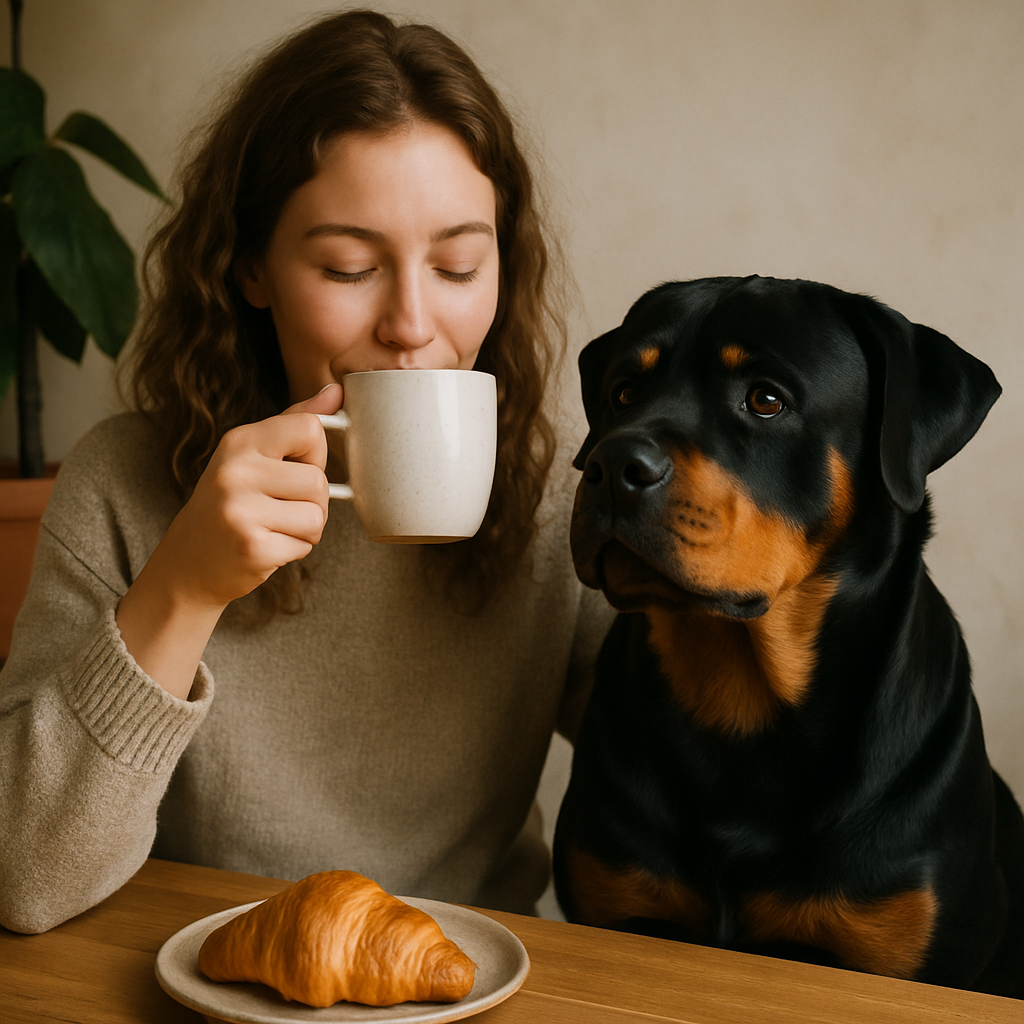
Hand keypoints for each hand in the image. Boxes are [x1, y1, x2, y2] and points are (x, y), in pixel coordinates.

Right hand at [116, 384, 342, 697]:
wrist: (188, 563)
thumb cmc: (232, 502)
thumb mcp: (253, 455)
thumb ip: (295, 423)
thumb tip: (337, 392)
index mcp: (239, 441)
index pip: (310, 429)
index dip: (315, 455)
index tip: (294, 468)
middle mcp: (235, 472)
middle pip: (318, 481)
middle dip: (311, 502)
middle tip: (279, 509)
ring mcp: (240, 511)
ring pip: (317, 516)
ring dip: (305, 529)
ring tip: (272, 528)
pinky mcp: (252, 548)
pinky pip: (305, 545)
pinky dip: (294, 550)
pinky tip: (266, 546)